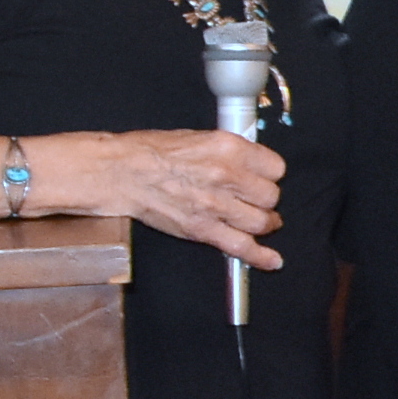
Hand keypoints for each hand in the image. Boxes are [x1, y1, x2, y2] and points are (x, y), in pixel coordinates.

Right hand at [81, 127, 288, 267]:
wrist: (121, 171)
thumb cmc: (152, 152)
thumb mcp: (200, 137)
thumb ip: (231, 152)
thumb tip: (251, 163)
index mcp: (229, 148)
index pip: (276, 167)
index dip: (270, 174)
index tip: (264, 178)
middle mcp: (227, 176)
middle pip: (270, 196)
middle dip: (265, 199)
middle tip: (255, 199)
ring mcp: (216, 205)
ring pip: (262, 222)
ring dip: (265, 224)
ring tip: (261, 223)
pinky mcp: (202, 229)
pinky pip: (241, 247)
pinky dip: (261, 257)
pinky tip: (273, 261)